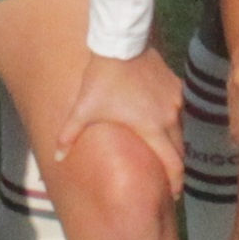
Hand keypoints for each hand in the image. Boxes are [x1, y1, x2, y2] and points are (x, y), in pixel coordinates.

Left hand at [55, 46, 185, 194]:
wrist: (120, 44)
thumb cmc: (102, 80)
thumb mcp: (83, 109)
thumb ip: (70, 136)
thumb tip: (57, 158)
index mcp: (152, 128)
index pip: (173, 163)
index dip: (175, 181)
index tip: (174, 195)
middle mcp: (170, 117)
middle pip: (180, 150)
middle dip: (176, 167)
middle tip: (170, 179)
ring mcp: (175, 100)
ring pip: (181, 129)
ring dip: (175, 143)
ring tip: (166, 153)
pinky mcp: (176, 85)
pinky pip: (179, 109)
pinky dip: (173, 120)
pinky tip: (163, 122)